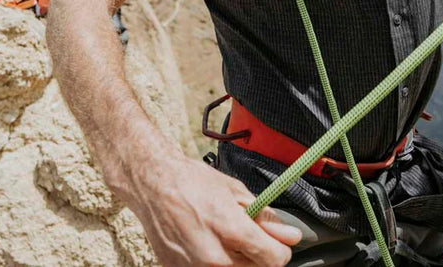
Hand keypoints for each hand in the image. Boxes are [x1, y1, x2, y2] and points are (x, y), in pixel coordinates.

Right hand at [128, 157, 300, 265]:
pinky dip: (214, 262)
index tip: (276, 241)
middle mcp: (215, 257)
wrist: (152, 185)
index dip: (279, 248)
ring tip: (223, 237)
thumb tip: (289, 235)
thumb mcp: (235, 192)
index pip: (275, 259)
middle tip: (244, 234)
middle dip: (257, 253)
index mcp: (232, 231)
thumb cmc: (191, 182)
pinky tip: (206, 244)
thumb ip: (264, 218)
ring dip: (237, 260)